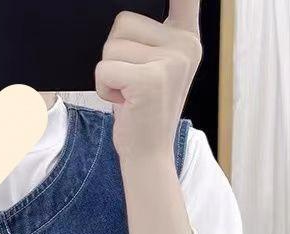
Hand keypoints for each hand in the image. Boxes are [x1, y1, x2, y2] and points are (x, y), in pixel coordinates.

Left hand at [95, 0, 201, 163]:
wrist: (149, 154)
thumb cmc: (143, 111)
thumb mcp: (155, 67)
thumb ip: (152, 36)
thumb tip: (124, 23)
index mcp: (186, 37)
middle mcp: (184, 45)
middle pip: (122, 22)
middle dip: (113, 53)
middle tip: (129, 82)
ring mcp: (172, 62)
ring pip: (110, 46)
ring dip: (108, 73)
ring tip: (127, 92)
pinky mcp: (152, 80)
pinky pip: (105, 66)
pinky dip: (103, 87)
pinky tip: (122, 101)